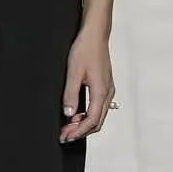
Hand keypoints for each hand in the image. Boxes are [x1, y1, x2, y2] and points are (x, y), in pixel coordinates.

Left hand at [59, 25, 114, 142]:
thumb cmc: (85, 49)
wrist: (95, 35)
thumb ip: (71, 94)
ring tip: (68, 127)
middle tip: (64, 135)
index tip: (66, 136)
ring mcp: (107, 90)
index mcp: (101, 92)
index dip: (78, 131)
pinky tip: (76, 114)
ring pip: (98, 116)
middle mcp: (107, 93)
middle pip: (97, 122)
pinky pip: (98, 108)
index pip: (91, 120)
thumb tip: (69, 114)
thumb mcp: (74, 72)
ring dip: (84, 124)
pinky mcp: (104, 86)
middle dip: (81, 131)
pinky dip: (87, 115)